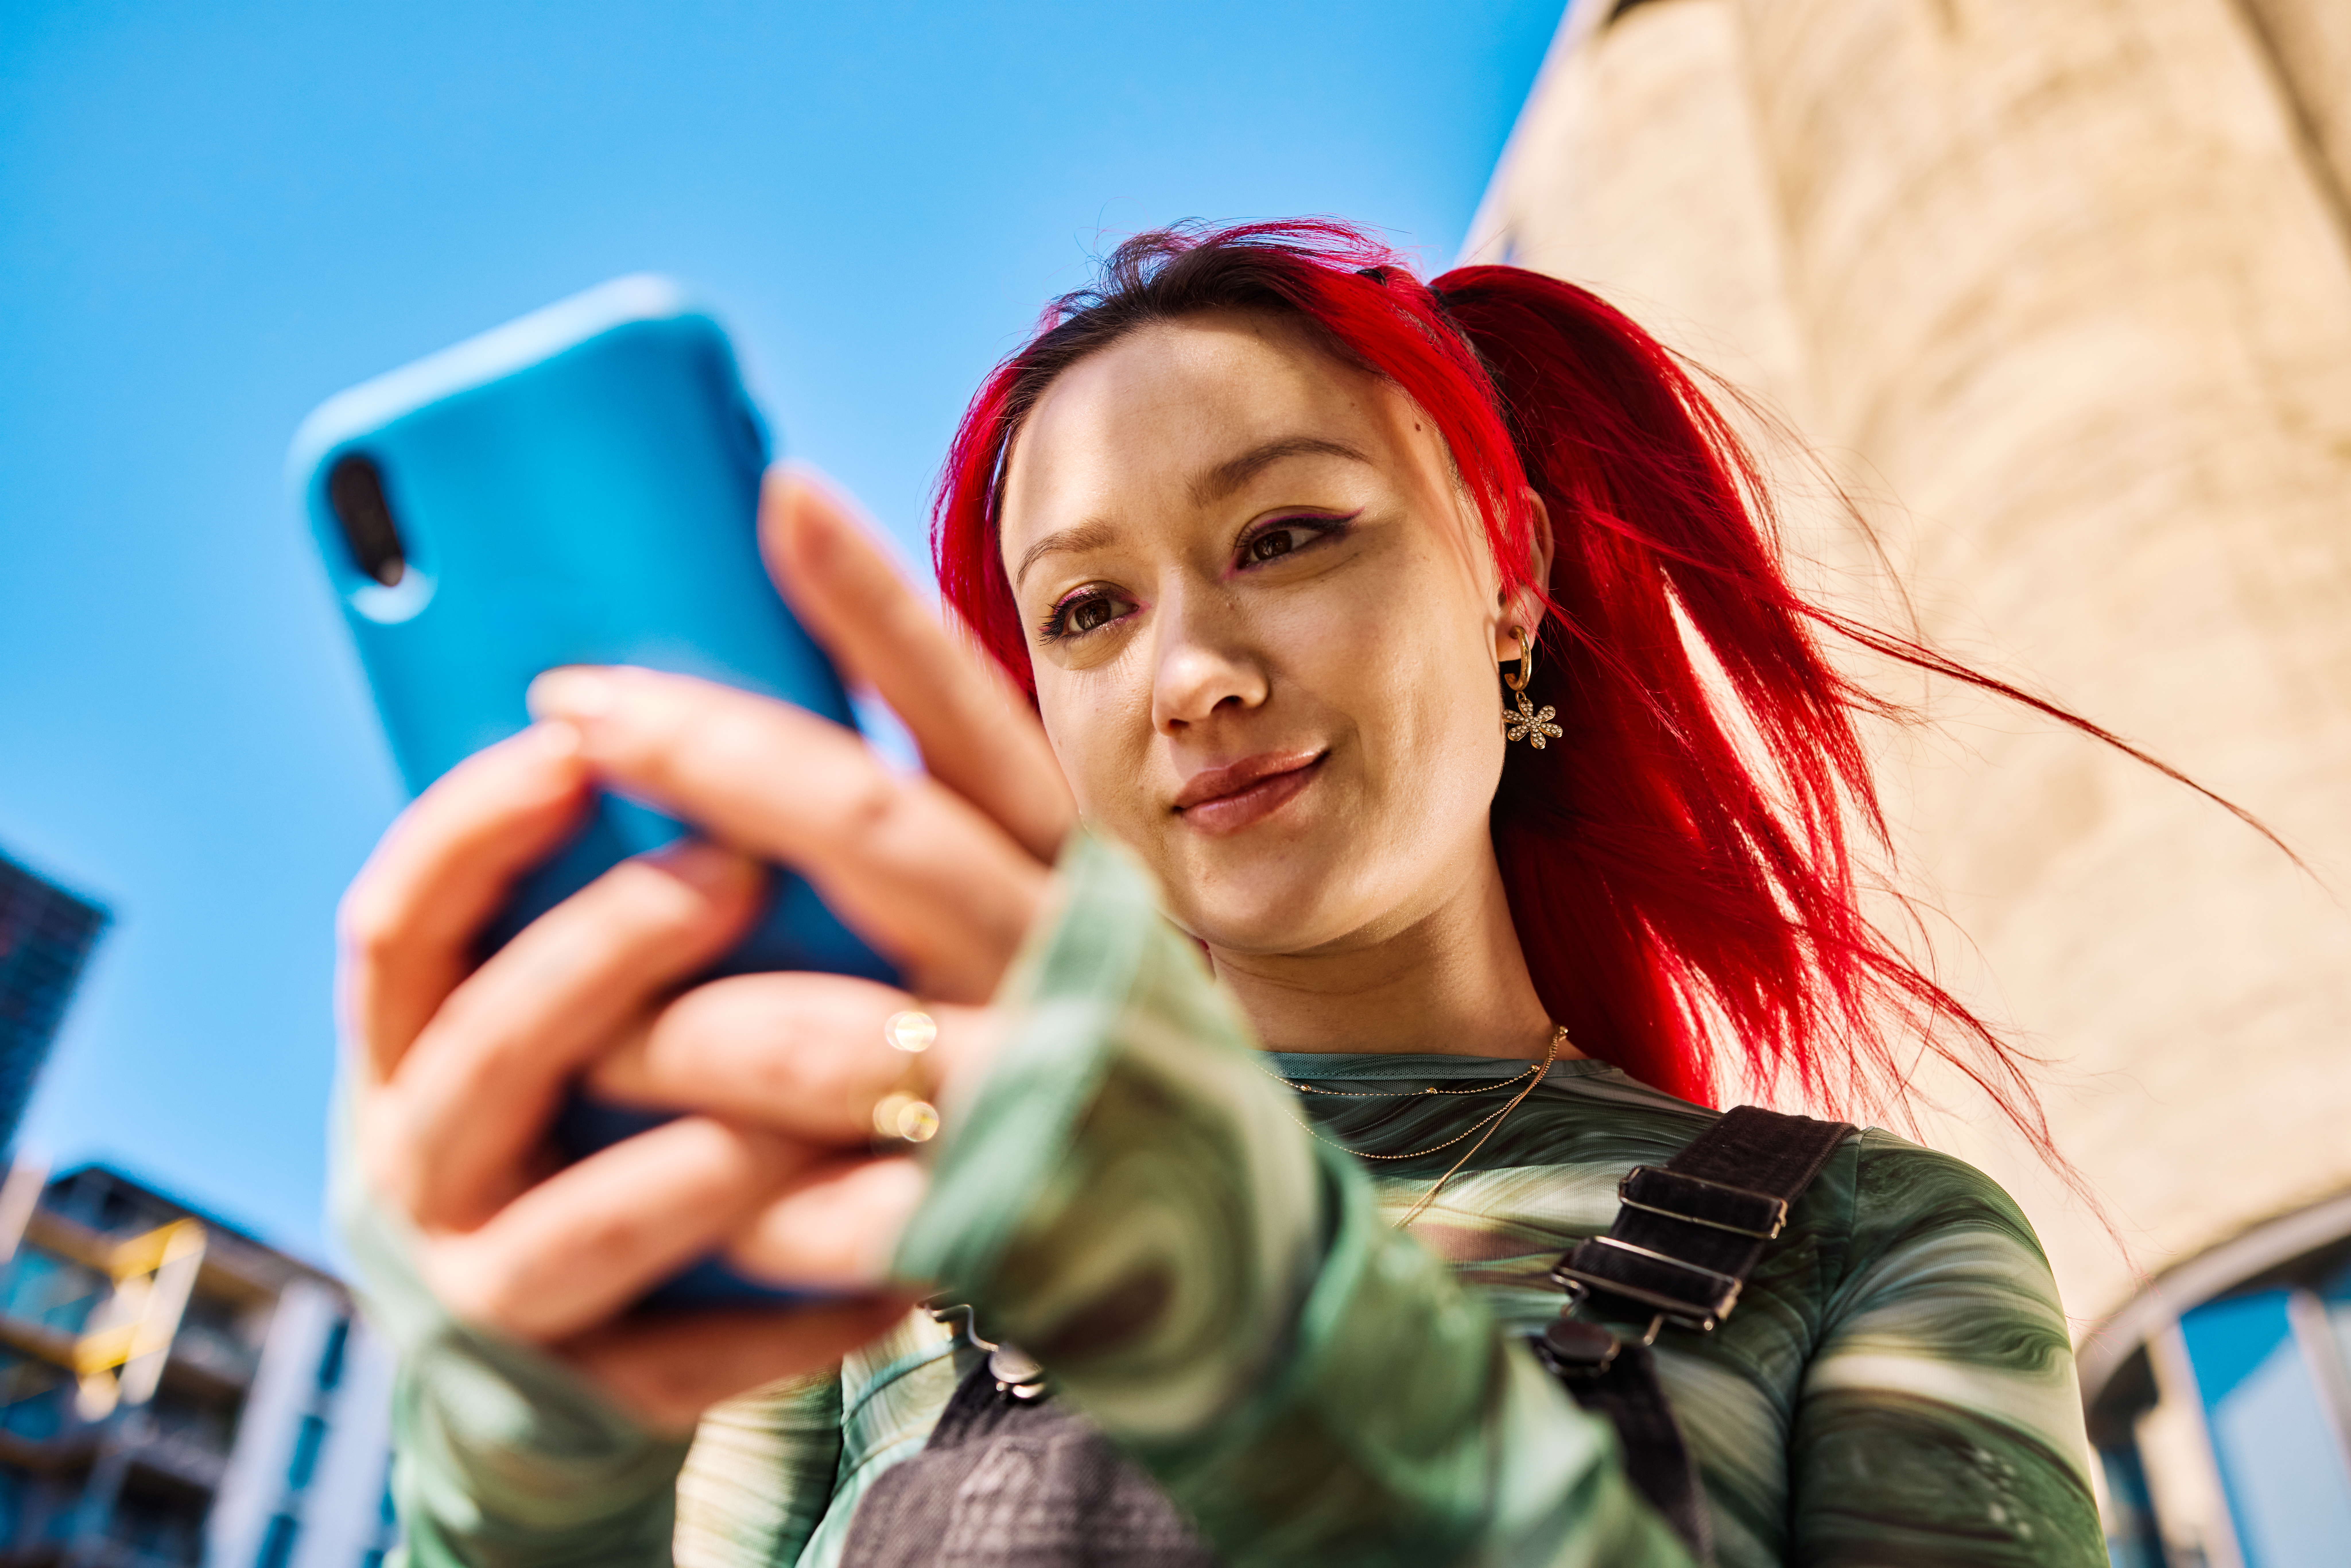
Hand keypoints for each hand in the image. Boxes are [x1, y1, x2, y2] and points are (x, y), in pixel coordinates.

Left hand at [339, 469, 1073, 1428]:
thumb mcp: (1052, 938)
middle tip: (575, 701)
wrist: (1240, 1267)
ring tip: (579, 1039)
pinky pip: (815, 1207)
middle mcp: (1066, 959)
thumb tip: (754, 750)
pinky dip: (736, 1206)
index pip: (973, 716)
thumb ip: (944, 861)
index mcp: (1072, 878)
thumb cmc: (1093, 1069)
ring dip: (672, 1035)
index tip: (780, 490)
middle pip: (872, 829)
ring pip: (810, 1034)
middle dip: (710, 758)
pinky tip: (693, 1204)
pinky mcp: (999, 1225)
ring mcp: (1039, 1092)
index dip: (879, 605)